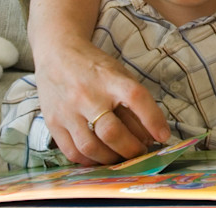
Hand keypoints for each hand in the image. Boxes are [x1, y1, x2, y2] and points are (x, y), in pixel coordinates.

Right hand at [35, 38, 169, 164]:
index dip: (152, 119)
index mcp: (110, 78)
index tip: (163, 136)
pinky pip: (72, 152)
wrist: (58, 53)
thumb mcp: (119, 74)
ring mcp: (67, 110)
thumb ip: (134, 101)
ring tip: (121, 158)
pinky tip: (100, 157)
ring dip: (111, 159)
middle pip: (111, 131)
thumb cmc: (95, 67)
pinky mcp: (52, 122)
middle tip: (140, 152)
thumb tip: (151, 134)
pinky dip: (90, 160)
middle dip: (131, 149)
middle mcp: (88, 95)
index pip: (136, 98)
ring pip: (90, 147)